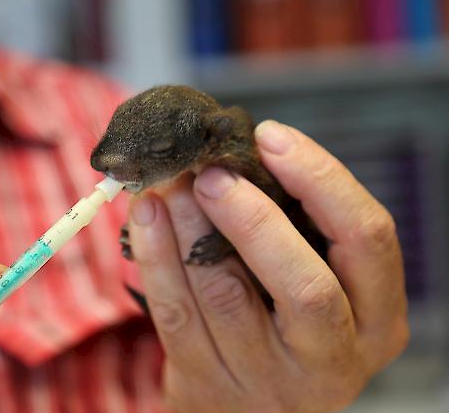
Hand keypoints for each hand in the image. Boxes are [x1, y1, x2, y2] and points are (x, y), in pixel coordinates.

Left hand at [128, 121, 408, 412]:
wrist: (246, 406)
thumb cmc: (285, 326)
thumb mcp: (319, 283)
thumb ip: (299, 229)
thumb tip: (240, 154)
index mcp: (376, 319)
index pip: (368, 238)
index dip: (320, 179)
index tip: (270, 136)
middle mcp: (332, 357)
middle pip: (305, 283)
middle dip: (253, 215)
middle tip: (211, 170)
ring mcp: (268, 378)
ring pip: (225, 294)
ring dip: (190, 226)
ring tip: (169, 182)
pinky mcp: (208, 383)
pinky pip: (176, 312)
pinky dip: (156, 255)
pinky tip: (146, 215)